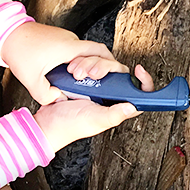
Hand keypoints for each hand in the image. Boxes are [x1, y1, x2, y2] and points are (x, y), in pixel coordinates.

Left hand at [1, 22, 129, 104]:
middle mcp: (71, 40)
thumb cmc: (19, 51)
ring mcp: (65, 39)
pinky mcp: (58, 40)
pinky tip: (67, 73)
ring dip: (85, 65)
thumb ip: (47, 95)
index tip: (103, 78)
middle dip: (98, 67)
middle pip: (96, 52)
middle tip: (88, 80)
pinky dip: (76, 62)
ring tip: (75, 78)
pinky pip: (74, 51)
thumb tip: (59, 100)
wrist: (6, 33)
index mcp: (69, 48)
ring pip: (84, 52)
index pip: (100, 52)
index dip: (108, 65)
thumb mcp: (31, 80)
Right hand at [32, 65, 153, 151]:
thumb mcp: (95, 120)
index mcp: (116, 107)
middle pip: (119, 73)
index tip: (139, 71)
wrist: (46, 121)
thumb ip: (114, 114)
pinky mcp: (83, 81)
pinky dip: (82, 63)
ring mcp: (96, 88)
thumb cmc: (69, 126)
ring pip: (103, 66)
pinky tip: (74, 69)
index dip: (143, 82)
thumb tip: (133, 106)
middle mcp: (108, 97)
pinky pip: (88, 64)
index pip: (138, 95)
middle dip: (105, 67)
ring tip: (78, 74)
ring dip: (90, 64)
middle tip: (92, 74)